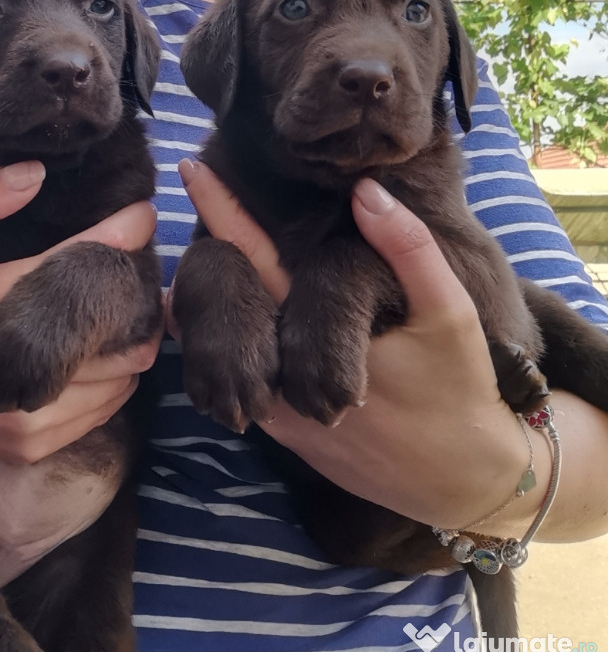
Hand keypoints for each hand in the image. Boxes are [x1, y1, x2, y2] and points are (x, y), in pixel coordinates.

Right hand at [0, 161, 159, 463]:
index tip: (142, 216)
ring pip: (125, 374)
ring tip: (115, 314)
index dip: (125, 233)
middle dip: (136, 295)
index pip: (86, 259)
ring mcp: (28, 413)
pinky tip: (93, 357)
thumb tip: (34, 175)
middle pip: (125, 329)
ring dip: (128, 340)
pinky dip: (112, 379)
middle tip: (131, 274)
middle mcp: (20, 361)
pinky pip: (106, 409)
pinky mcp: (30, 445)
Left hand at [176, 159, 538, 532]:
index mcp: (316, 332)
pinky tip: (235, 330)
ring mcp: (278, 411)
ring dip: (214, 310)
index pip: (256, 260)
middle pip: (225, 308)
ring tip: (201, 263)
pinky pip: (247, 384)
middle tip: (188, 208)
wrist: (462, 481)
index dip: (222, 212)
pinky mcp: (284, 436)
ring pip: (228, 351)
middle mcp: (283, 373)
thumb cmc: (460, 391)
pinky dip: (235, 351)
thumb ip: (407, 249)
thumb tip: (366, 192)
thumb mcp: (450, 314)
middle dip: (203, 259)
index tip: (191, 170)